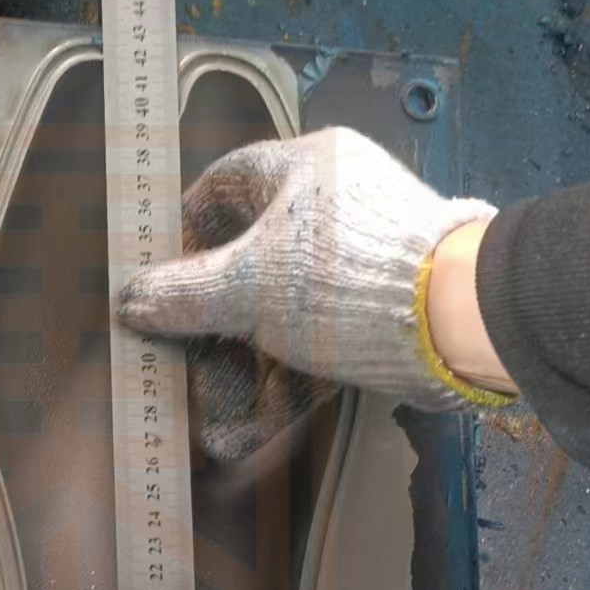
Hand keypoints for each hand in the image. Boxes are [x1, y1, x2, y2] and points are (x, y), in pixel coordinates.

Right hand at [117, 128, 508, 460]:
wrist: (461, 319)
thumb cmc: (343, 279)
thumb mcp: (246, 287)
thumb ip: (184, 295)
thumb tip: (129, 298)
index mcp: (303, 167)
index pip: (224, 183)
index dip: (185, 230)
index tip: (162, 279)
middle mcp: (335, 202)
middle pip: (253, 254)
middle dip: (214, 314)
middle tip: (185, 351)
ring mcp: (364, 253)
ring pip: (286, 303)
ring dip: (248, 356)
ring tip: (218, 406)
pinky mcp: (387, 303)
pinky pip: (322, 333)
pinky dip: (289, 372)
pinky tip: (258, 423)